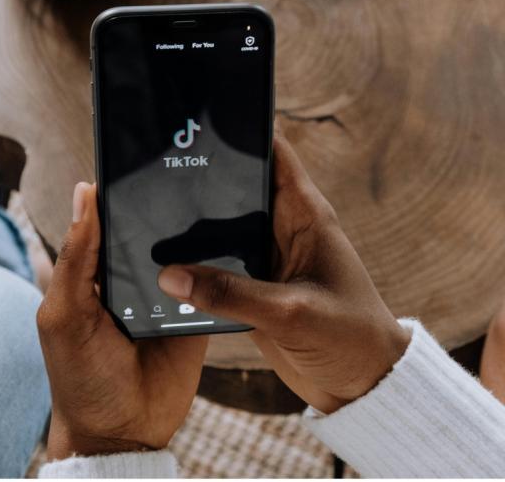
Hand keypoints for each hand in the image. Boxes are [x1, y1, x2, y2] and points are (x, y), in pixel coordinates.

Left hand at [37, 182, 207, 458]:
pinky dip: (218, 264)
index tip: (137, 156)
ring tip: (214, 193)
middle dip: (162, 204)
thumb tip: (84, 193)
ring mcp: (165, 294)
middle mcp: (129, 277)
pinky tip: (232, 239)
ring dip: (194, 231)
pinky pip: (209, 281)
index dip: (117, 190)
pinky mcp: (195, 312)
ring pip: (182, 249)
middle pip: (149, 228)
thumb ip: (75, 259)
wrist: (122, 433)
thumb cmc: (79, 376)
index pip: (105, 219)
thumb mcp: (65, 315)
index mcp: (92, 271)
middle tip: (184, 166)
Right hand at [158, 130, 410, 413]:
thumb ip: (231, 294)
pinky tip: (161, 266)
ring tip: (144, 217)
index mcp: (305, 214)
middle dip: (200, 178)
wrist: (361, 385)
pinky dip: (194, 265)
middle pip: (236, 187)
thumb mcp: (290, 312)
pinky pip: (217, 265)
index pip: (271, 152)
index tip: (196, 119)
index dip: (239, 130)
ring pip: (221, 228)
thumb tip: (170, 275)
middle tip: (151, 170)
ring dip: (192, 227)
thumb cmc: (348, 338)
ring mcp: (266, 257)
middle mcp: (283, 227)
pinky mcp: (253, 286)